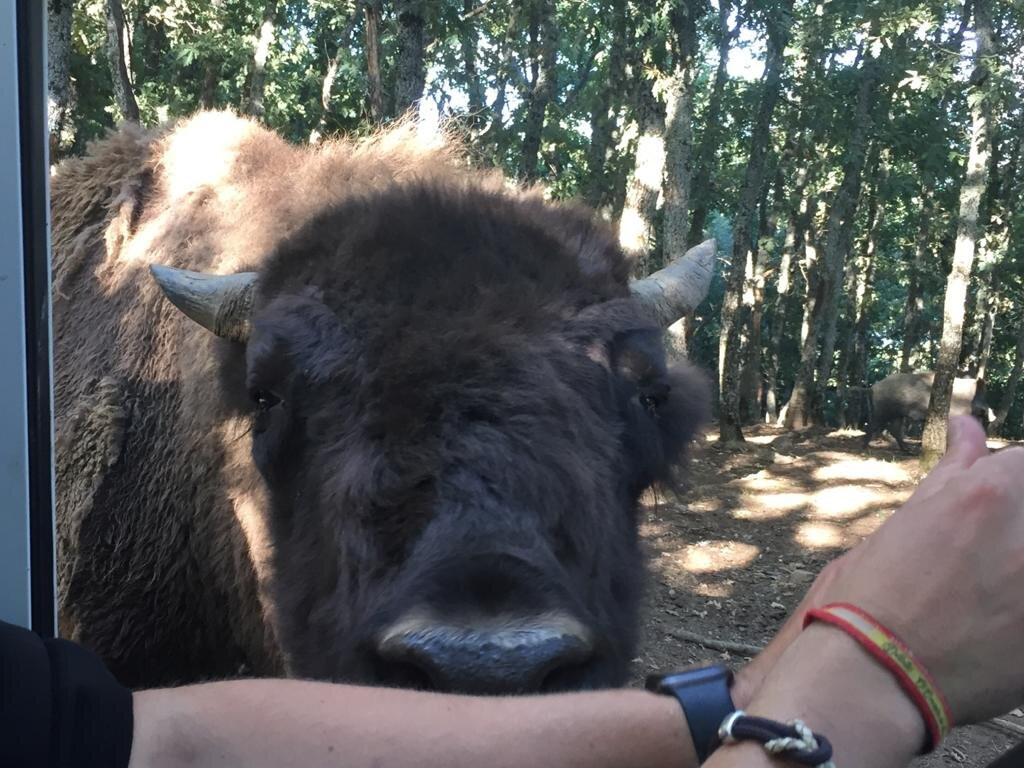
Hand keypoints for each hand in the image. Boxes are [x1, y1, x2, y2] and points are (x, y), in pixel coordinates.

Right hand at [796, 415, 1023, 724]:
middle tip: (976, 555)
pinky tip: (991, 624)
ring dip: (1012, 564)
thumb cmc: (869, 596)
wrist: (869, 677)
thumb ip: (950, 476)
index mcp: (984, 497)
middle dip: (1011, 523)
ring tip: (984, 588)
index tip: (992, 505)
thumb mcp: (904, 524)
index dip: (1007, 482)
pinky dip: (1016, 609)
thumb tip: (967, 427)